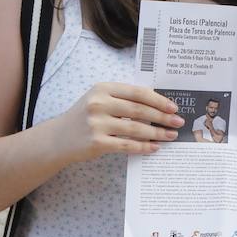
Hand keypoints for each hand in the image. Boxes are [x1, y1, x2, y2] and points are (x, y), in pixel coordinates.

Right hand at [52, 83, 182, 161]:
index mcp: (103, 89)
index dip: (158, 100)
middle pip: (139, 110)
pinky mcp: (96, 142)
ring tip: (171, 135)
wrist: (58, 138)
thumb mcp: (100, 100)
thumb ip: (123, 99)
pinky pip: (127, 145)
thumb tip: (159, 105)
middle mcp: (99, 104)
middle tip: (178, 122)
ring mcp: (97, 123)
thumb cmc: (85, 117)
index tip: (173, 107)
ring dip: (157, 133)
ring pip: (136, 128)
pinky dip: (144, 147)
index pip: (137, 92)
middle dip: (162, 117)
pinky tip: (154, 147)